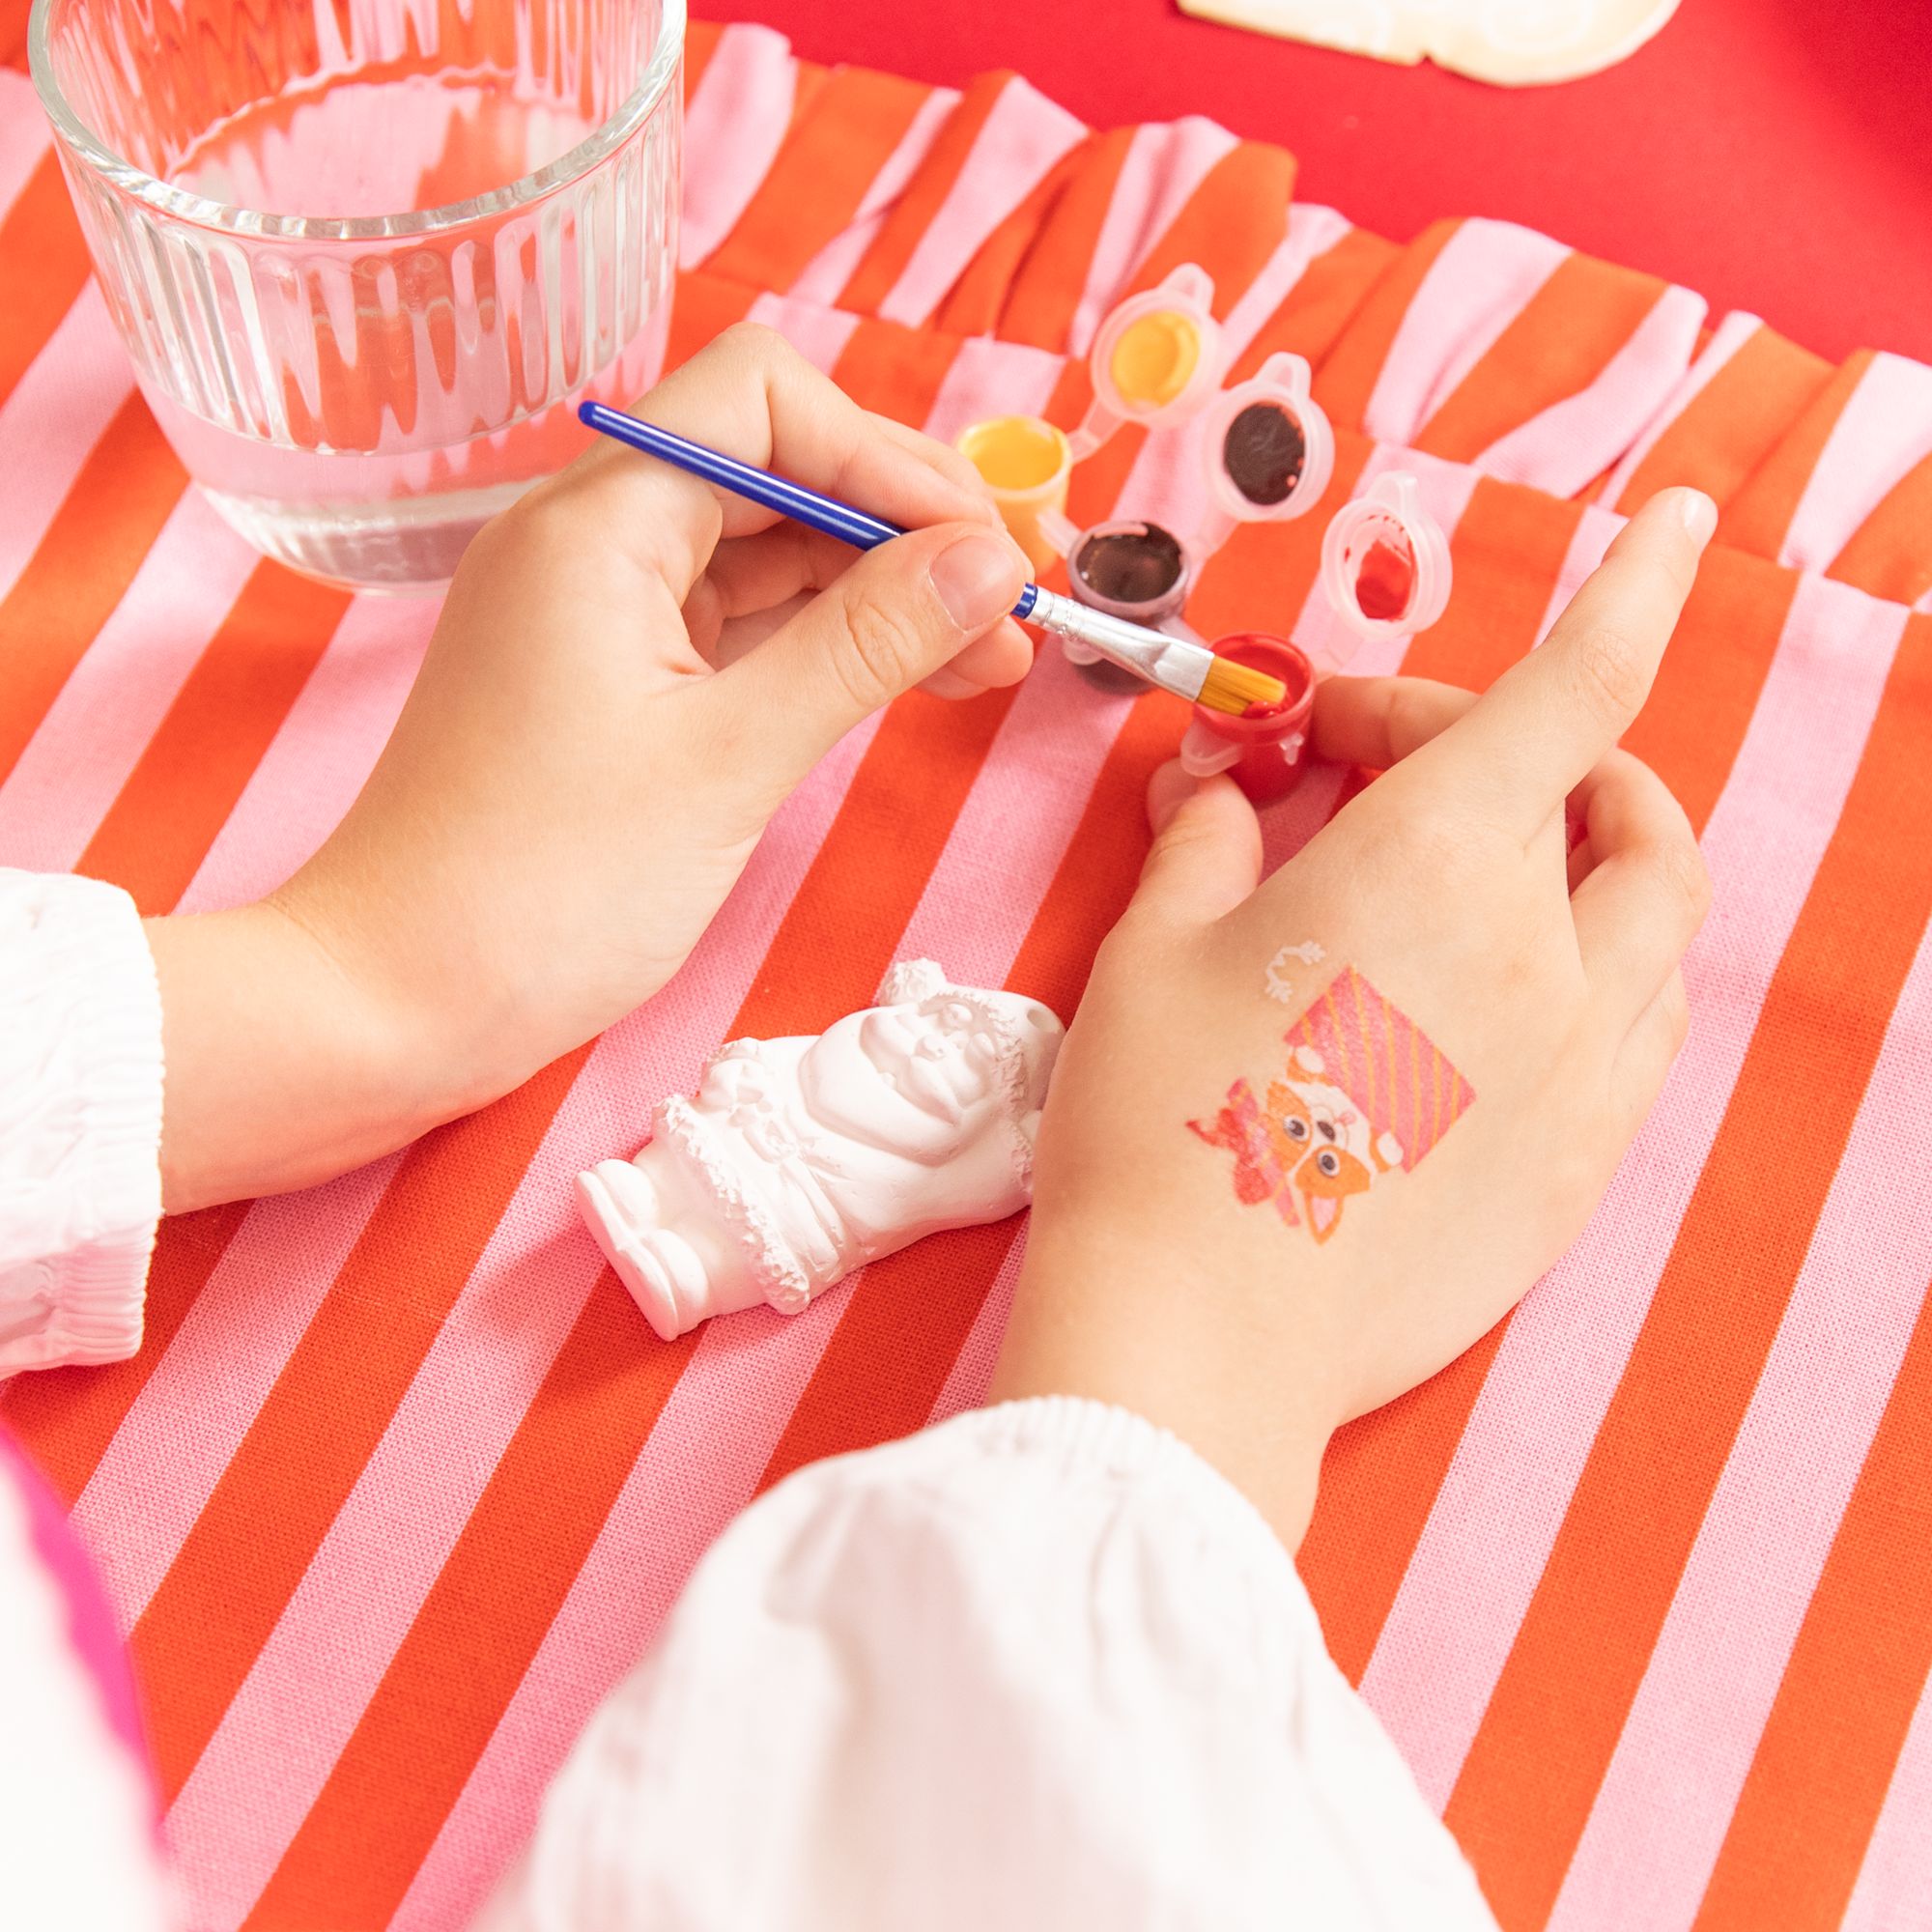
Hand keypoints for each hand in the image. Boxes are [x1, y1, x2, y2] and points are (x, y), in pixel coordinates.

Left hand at [147, 324, 1032, 1208]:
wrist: (399, 1001)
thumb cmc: (543, 888)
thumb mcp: (730, 758)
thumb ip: (864, 644)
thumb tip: (987, 559)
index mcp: (596, 521)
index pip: (765, 403)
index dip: (889, 460)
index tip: (986, 551)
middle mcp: (589, 537)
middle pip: (774, 464)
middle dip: (901, 524)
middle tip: (1010, 604)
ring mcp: (597, 607)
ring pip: (765, 549)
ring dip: (877, 588)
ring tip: (986, 659)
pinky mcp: (609, 675)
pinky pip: (735, 621)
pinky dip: (821, 641)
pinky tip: (904, 679)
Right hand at [990, 489, 1716, 1547]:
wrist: (1196, 1338)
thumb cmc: (1158, 1124)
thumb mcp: (1152, 945)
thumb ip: (1210, 835)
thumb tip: (1227, 789)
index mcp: (1436, 865)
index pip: (1574, 687)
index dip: (1634, 588)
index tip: (1683, 523)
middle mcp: (1542, 955)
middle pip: (1612, 799)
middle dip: (1530, 745)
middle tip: (1398, 763)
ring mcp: (1579, 1071)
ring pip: (1652, 916)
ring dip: (1595, 851)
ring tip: (1490, 862)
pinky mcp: (1576, 1167)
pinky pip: (1637, 1028)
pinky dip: (1598, 968)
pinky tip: (1504, 993)